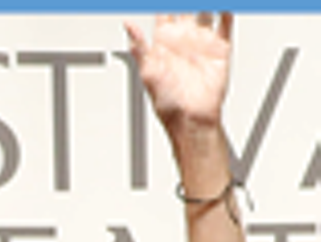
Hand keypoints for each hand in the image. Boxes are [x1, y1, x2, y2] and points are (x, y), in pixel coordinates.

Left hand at [125, 12, 231, 130]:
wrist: (191, 118)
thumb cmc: (167, 101)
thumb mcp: (147, 72)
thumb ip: (140, 46)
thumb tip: (127, 24)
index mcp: (164, 41)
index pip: (164, 11)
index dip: (164, 3)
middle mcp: (183, 38)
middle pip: (187, 6)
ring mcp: (202, 41)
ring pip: (207, 10)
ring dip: (207, 1)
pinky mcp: (220, 48)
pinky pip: (226, 24)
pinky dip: (227, 11)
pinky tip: (225, 5)